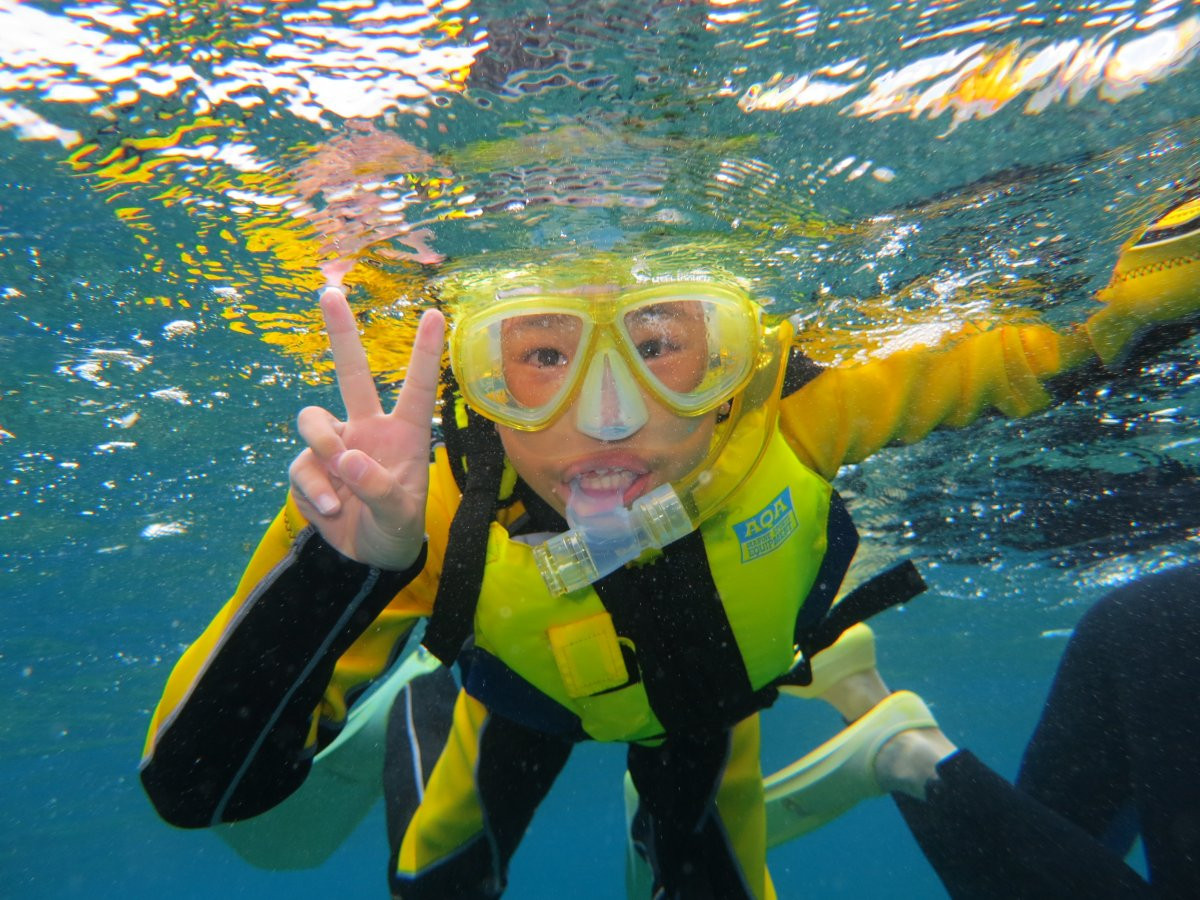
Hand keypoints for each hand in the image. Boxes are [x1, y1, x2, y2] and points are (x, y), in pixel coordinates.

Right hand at [288, 286, 445, 569]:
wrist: (368, 559)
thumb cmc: (397, 529)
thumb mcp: (400, 516)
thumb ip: (379, 488)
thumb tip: (347, 459)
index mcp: (403, 433)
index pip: (416, 387)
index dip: (425, 352)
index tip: (436, 314)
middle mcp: (367, 429)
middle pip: (351, 374)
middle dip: (341, 334)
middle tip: (330, 293)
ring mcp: (335, 446)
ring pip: (313, 420)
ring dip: (323, 448)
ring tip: (341, 489)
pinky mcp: (309, 467)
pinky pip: (302, 466)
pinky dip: (315, 490)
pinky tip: (333, 510)